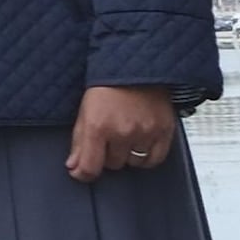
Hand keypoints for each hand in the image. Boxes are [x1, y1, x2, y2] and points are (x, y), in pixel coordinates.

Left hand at [68, 85, 184, 182]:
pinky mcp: (164, 131)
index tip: (83, 172)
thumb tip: (75, 168)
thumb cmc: (108, 85)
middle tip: (109, 137)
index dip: (84, 173)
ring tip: (126, 135)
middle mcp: (122, 131)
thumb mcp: (85, 111)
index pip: (90, 167)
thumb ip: (78, 142)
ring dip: (128, 154)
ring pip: (133, 163)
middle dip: (108, 154)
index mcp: (98, 125)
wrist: (136, 66)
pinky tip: (141, 143)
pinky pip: (154, 160)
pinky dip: (147, 156)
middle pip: (112, 165)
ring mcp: (145, 132)